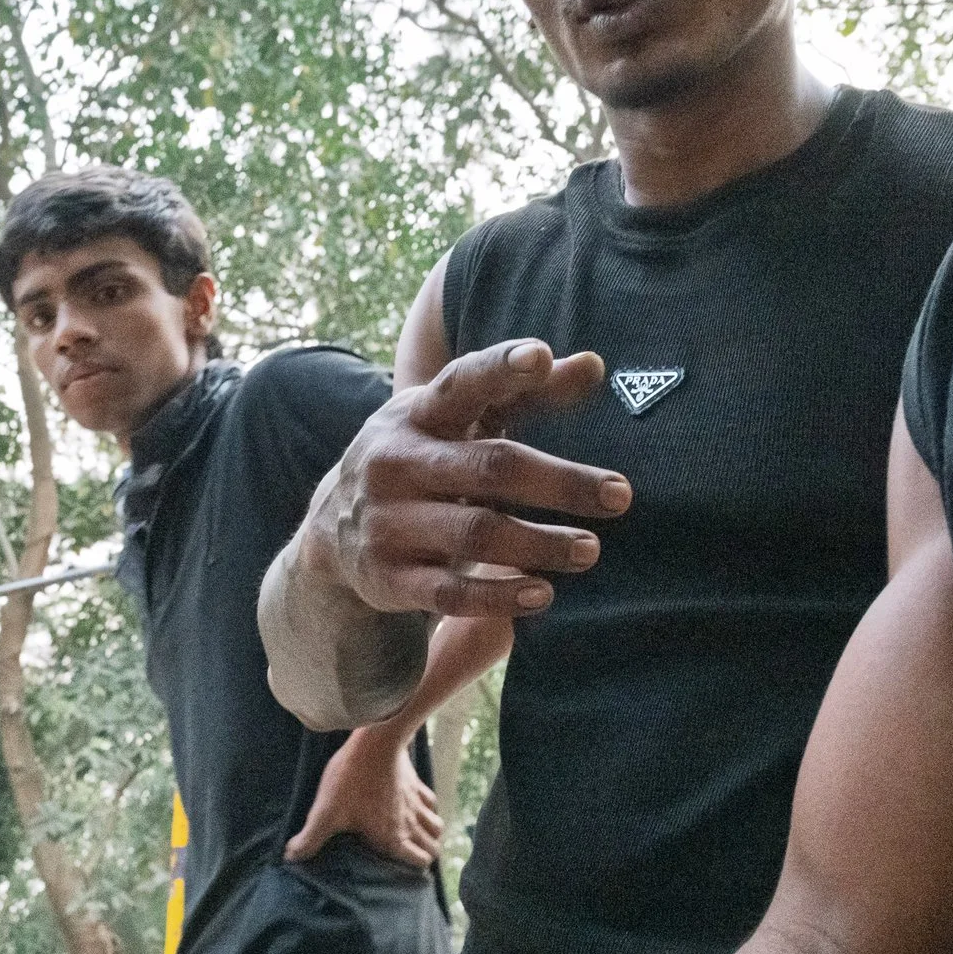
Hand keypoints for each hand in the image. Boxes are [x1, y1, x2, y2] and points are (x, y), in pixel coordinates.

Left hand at [286, 729, 442, 867]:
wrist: (375, 742)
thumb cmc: (351, 780)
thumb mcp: (326, 812)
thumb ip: (310, 838)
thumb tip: (290, 857)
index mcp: (393, 837)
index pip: (419, 862)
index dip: (416, 868)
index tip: (404, 869)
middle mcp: (411, 824)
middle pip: (433, 848)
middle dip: (426, 853)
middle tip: (412, 853)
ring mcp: (417, 804)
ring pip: (437, 827)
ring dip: (430, 833)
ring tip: (416, 834)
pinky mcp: (417, 784)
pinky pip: (431, 803)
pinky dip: (428, 809)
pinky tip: (416, 807)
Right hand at [300, 339, 630, 618]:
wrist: (332, 530)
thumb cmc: (423, 460)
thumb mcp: (458, 421)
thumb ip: (524, 393)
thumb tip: (596, 365)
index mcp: (418, 413)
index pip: (462, 382)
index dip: (500, 368)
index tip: (542, 357)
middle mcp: (397, 461)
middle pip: (490, 467)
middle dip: (559, 483)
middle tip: (620, 495)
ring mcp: (388, 520)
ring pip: (475, 532)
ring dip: (539, 543)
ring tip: (590, 550)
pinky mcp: (387, 577)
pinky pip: (448, 592)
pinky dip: (498, 596)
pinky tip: (542, 594)